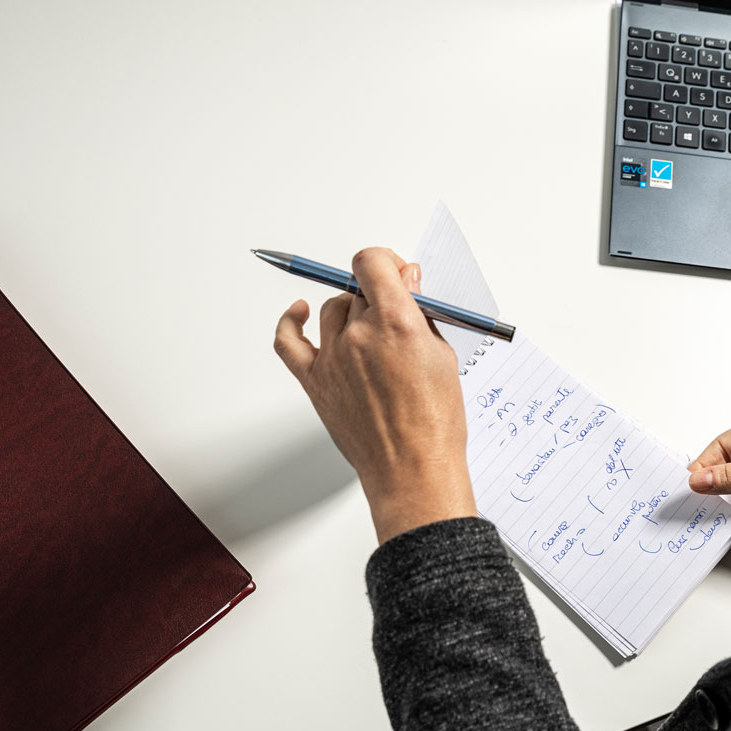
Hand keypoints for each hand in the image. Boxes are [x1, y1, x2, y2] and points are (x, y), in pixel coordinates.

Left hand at [273, 247, 476, 543]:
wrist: (412, 468)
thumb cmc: (434, 422)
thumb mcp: (443, 356)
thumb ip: (421, 314)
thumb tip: (408, 282)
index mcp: (396, 323)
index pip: (372, 263)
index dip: (385, 262)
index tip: (395, 273)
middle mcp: (359, 335)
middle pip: (357, 289)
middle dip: (377, 295)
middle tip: (395, 315)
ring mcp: (333, 357)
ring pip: (332, 309)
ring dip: (350, 311)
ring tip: (371, 332)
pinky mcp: (315, 381)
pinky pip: (288, 341)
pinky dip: (290, 321)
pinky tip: (299, 312)